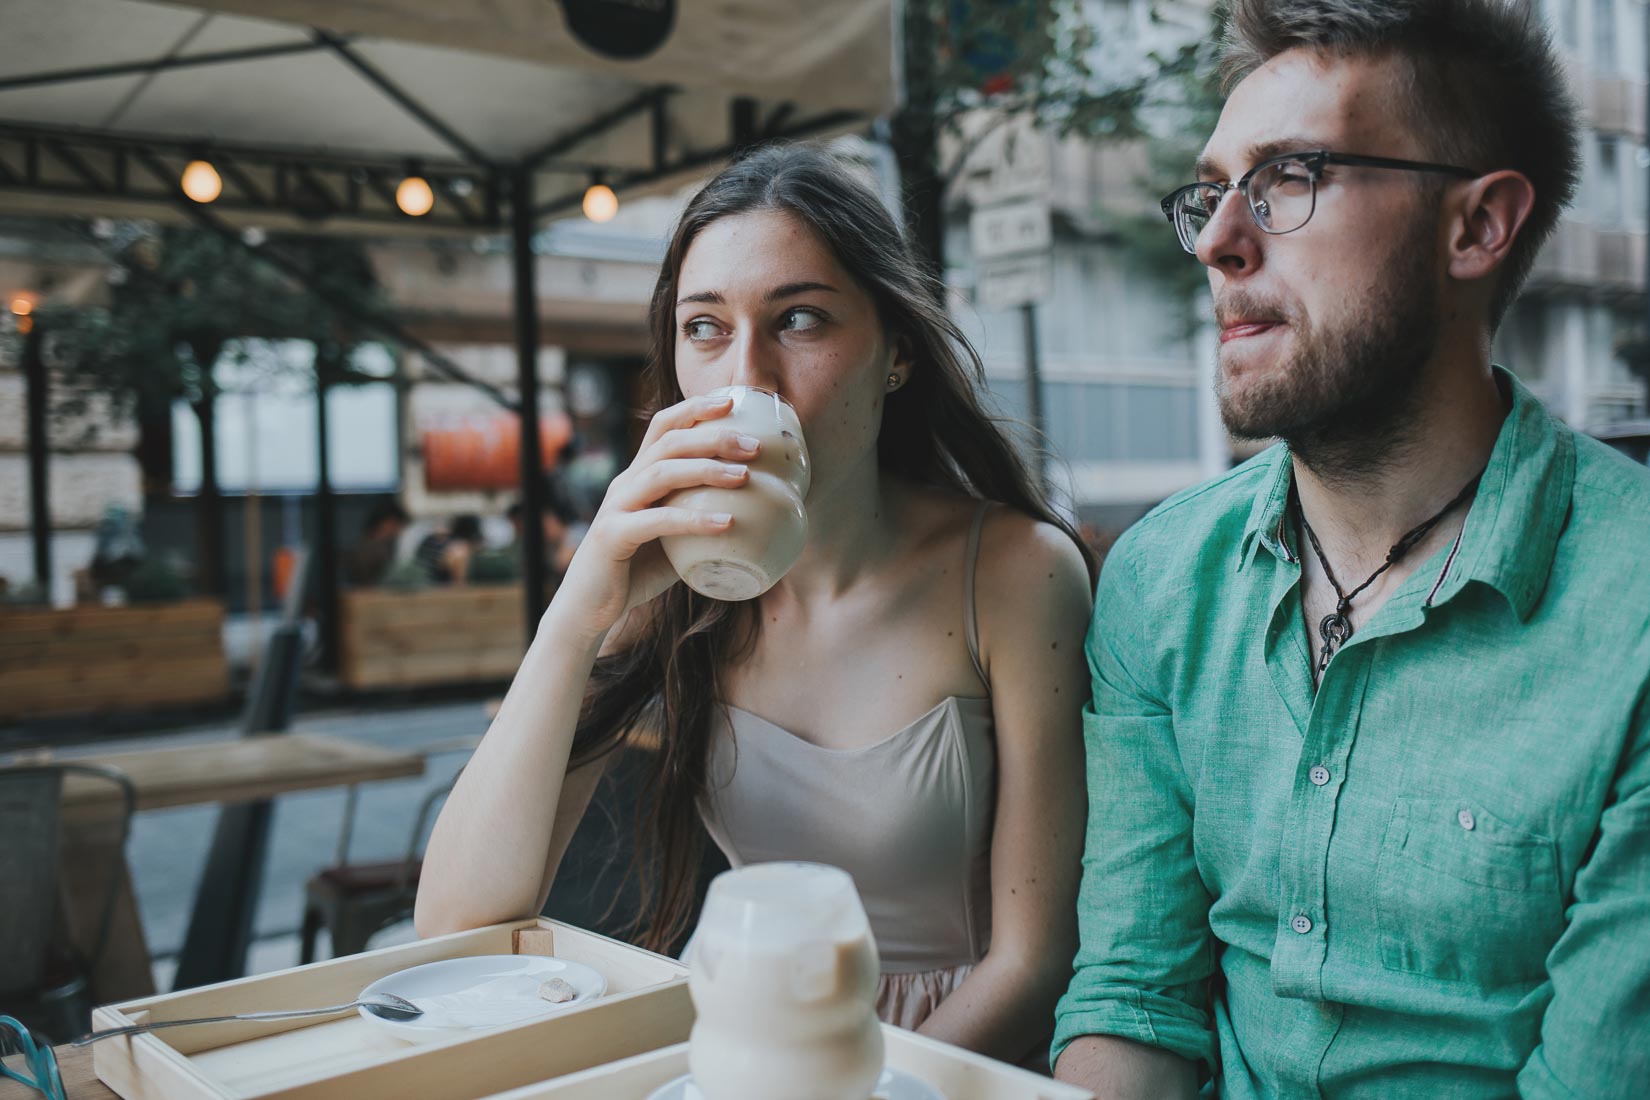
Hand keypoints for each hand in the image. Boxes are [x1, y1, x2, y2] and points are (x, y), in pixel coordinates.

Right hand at [548, 394, 756, 640]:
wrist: (589, 609)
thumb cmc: (637, 571)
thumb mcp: (674, 537)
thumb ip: (699, 517)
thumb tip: (756, 512)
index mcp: (638, 477)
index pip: (664, 426)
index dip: (696, 408)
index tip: (734, 400)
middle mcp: (625, 484)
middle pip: (668, 442)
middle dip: (712, 436)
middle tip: (753, 445)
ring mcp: (616, 508)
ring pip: (661, 472)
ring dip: (707, 469)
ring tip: (744, 476)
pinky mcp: (612, 536)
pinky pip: (656, 521)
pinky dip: (694, 520)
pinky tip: (726, 523)